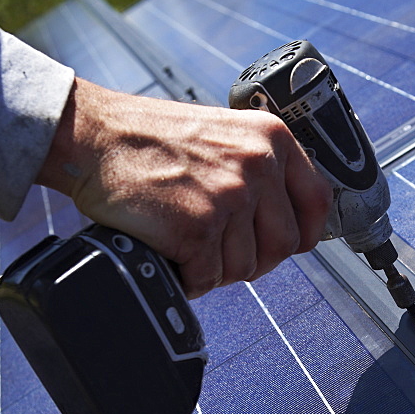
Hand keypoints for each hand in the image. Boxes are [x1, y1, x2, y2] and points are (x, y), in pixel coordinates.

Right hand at [38, 78, 331, 297]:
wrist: (97, 135)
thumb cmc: (151, 138)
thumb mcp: (224, 134)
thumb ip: (259, 169)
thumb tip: (282, 222)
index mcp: (271, 139)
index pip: (318, 203)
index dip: (300, 233)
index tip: (281, 242)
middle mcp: (258, 165)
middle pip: (282, 246)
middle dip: (252, 259)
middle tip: (217, 249)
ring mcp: (229, 197)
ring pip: (245, 268)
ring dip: (214, 268)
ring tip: (185, 242)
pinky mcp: (198, 228)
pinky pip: (208, 279)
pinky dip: (187, 278)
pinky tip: (169, 253)